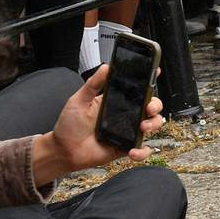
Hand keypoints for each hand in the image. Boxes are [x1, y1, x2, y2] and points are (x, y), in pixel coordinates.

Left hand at [31, 65, 165, 183]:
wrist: (63, 151)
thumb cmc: (69, 125)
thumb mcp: (79, 100)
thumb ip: (93, 84)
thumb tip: (106, 66)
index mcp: (117, 101)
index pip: (137, 88)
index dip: (149, 80)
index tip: (155, 72)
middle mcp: (126, 115)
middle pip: (151, 105)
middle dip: (155, 104)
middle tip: (148, 107)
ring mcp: (127, 131)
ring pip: (152, 124)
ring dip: (153, 124)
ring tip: (142, 128)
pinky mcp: (125, 147)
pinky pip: (142, 149)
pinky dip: (142, 151)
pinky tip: (132, 151)